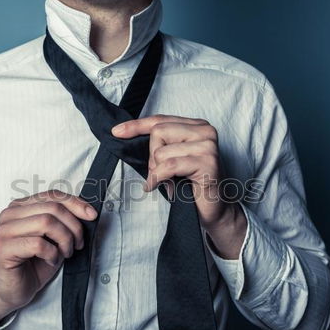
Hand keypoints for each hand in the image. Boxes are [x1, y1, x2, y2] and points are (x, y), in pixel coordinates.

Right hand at [0, 190, 96, 325]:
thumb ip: (64, 221)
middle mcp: (10, 214)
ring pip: (46, 222)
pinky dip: (52, 253)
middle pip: (52, 208)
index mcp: (21, 206)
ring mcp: (5, 230)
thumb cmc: (35, 262)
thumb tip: (88, 212)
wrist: (16, 289)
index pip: (53, 195)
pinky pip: (38, 244)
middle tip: (78, 244)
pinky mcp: (4, 248)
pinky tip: (51, 260)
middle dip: (73, 227)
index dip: (76, 204)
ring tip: (65, 253)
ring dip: (64, 240)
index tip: (92, 216)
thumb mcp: (55, 237)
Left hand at [112, 115, 246, 258]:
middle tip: (158, 174)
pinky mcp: (208, 163)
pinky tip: (162, 187)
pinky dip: (159, 178)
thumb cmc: (191, 185)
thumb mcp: (171, 159)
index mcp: (197, 125)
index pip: (160, 120)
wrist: (213, 209)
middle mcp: (205, 131)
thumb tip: (126, 134)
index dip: (136, 126)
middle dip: (151, 156)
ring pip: (162, 151)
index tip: (116, 132)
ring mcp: (208, 146)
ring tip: (168, 182)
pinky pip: (169, 166)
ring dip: (157, 171)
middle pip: (158, 132)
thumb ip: (159, 144)